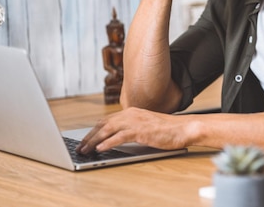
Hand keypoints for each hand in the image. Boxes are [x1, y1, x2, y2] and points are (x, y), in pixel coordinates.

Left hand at [76, 107, 190, 153]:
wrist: (183, 128)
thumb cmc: (168, 129)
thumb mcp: (146, 125)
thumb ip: (133, 128)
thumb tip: (119, 137)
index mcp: (132, 112)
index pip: (107, 120)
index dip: (94, 130)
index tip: (86, 139)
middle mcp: (131, 114)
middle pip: (103, 124)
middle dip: (89, 136)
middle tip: (80, 146)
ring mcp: (135, 122)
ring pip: (107, 130)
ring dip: (94, 141)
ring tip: (85, 149)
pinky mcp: (140, 131)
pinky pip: (119, 137)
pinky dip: (107, 143)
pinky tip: (100, 149)